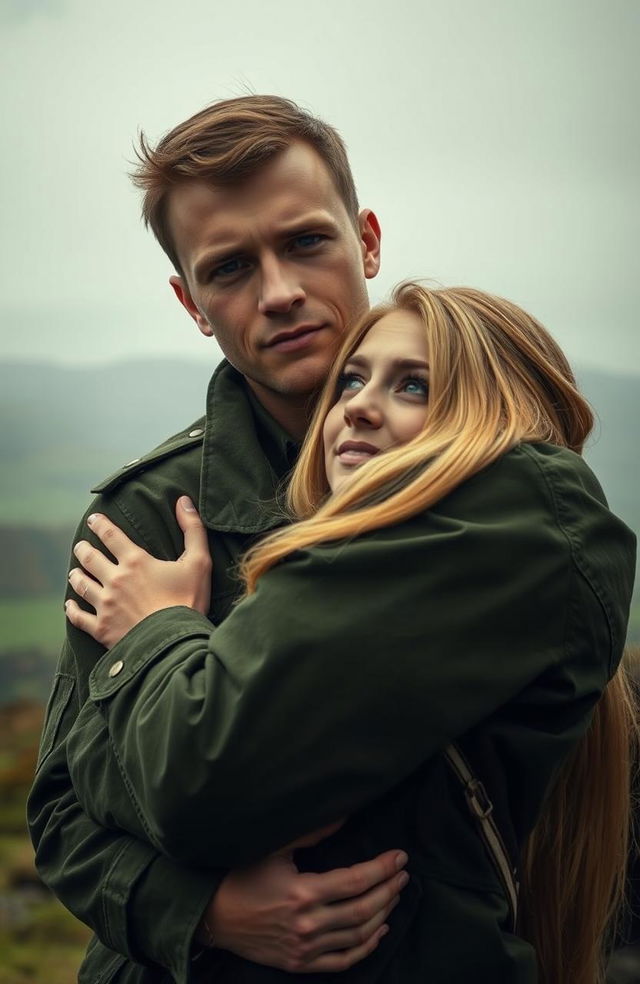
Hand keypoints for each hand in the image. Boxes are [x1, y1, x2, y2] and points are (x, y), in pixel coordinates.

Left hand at [65, 496, 210, 647]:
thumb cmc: (189, 601)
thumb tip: (183, 501)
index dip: (100, 524)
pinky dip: (72, 610)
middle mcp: (115, 579)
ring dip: (76, 576)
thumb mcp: (199, 562)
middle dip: (83, 549)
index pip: (111, 535)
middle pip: (90, 558)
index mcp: (136, 561)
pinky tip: (70, 606)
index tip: (93, 519)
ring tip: (74, 572)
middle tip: (80, 546)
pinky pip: (79, 617)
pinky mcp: (101, 628)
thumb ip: (193, 529)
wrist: (176, 643)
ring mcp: (105, 605)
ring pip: (81, 585)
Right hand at [199, 847, 408, 972]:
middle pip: (363, 909)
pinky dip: (365, 947)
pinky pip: (342, 961)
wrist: (215, 917)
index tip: (399, 857)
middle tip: (404, 874)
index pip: (355, 880)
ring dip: (382, 914)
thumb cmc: (243, 877)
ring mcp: (305, 948)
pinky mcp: (300, 963)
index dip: (382, 868)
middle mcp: (307, 924)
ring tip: (395, 895)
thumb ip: (310, 832)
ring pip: (357, 935)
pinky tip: (379, 930)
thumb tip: (343, 814)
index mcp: (302, 892)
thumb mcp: (273, 848)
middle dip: (389, 889)